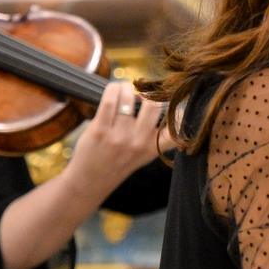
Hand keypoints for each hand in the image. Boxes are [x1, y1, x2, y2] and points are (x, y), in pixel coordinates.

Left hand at [60, 81, 166, 202]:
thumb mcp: (144, 155)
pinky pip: (109, 100)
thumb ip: (157, 136)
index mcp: (152, 147)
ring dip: (126, 87)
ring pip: (128, 97)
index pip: (176, 128)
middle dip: (147, 92)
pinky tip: (113, 90)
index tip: (171, 102)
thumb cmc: (117, 163)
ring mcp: (118, 136)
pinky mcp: (99, 130)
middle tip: (140, 92)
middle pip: (153, 105)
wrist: (90, 181)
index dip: (178, 111)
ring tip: (123, 89)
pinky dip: (112, 89)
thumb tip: (163, 103)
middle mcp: (138, 142)